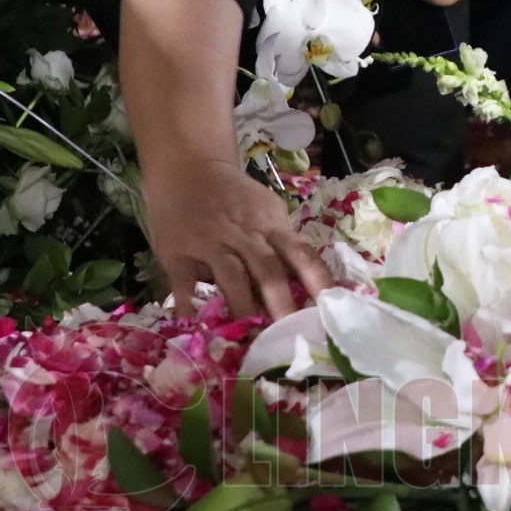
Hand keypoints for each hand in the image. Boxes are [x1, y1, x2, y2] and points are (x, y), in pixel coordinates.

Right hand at [144, 156, 331, 320]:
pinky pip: (185, 284)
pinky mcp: (178, 253)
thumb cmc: (233, 198)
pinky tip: (198, 329)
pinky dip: (191, 307)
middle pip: (269, 270)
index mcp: (270, 226)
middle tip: (293, 338)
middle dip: (282, 304)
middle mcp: (244, 235)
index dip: (318, 282)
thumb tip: (307, 286)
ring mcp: (210, 243)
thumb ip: (281, 244)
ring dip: (243, 308)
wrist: (188, 168)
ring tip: (252, 342)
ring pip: (232, 277)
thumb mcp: (264, 212)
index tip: (332, 309)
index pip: (301, 255)